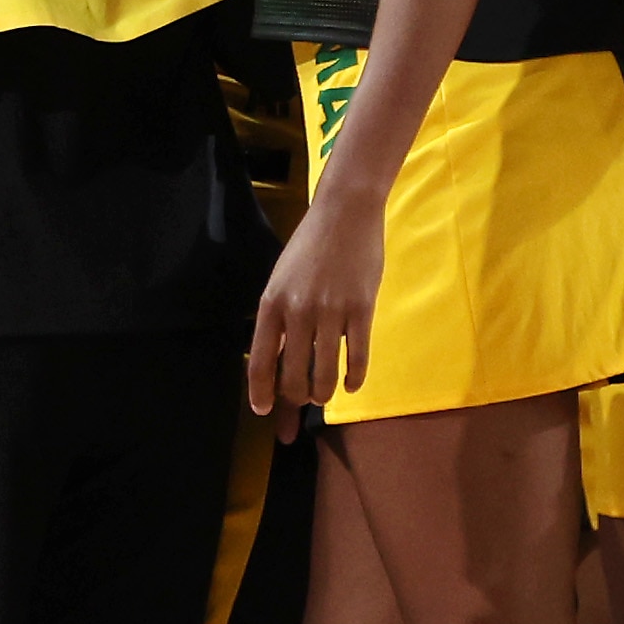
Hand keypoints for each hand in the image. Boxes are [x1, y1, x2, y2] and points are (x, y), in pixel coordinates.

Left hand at [245, 188, 385, 440]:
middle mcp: (298, 311)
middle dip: (297, 399)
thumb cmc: (310, 247)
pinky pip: (357, 358)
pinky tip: (351, 384)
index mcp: (272, 303)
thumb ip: (279, 320)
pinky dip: (354, 379)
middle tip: (302, 402)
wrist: (345, 212)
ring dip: (323, 393)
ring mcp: (331, 311)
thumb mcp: (282, 280)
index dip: (261, 393)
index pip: (260, 361)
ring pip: (324, 375)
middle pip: (293, 377)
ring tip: (324, 394)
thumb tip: (276, 362)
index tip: (264, 411)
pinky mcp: (362, 309)